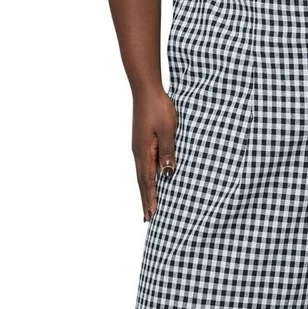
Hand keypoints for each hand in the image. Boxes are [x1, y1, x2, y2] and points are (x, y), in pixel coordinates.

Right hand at [131, 85, 177, 221]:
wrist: (146, 90)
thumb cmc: (159, 108)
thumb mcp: (168, 130)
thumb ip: (169, 152)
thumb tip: (168, 174)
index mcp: (145, 152)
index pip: (148, 182)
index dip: (150, 199)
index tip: (151, 215)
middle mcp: (139, 153)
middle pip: (142, 182)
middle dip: (145, 201)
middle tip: (147, 219)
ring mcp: (139, 148)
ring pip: (142, 175)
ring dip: (145, 192)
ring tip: (147, 206)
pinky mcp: (141, 143)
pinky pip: (144, 166)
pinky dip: (146, 179)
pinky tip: (149, 182)